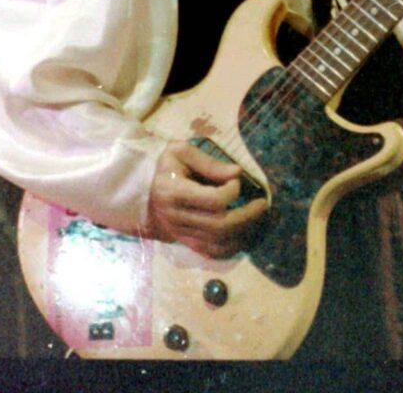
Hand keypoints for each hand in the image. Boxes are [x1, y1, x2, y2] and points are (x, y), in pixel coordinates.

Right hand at [147, 140, 267, 255]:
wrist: (139, 188)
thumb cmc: (164, 165)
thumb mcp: (181, 152)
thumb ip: (209, 163)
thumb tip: (238, 173)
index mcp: (174, 192)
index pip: (214, 201)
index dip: (232, 191)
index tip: (236, 179)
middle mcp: (177, 217)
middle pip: (220, 225)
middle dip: (247, 215)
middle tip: (262, 203)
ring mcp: (180, 233)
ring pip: (218, 241)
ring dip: (243, 231)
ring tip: (256, 216)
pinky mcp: (184, 241)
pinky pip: (211, 251)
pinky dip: (231, 245)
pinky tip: (242, 232)